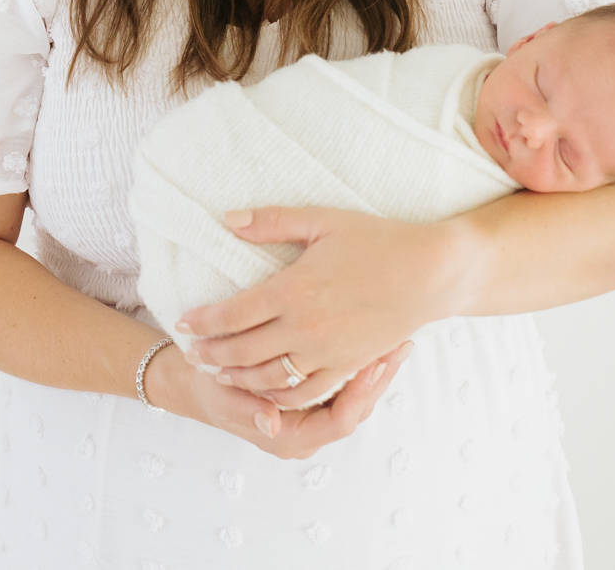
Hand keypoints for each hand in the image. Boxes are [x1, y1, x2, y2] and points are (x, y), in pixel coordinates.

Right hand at [146, 335, 410, 460]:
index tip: (375, 364)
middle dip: (378, 380)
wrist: (192, 382)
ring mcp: (312, 415)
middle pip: (357, 410)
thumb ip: (245, 411)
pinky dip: (360, 364)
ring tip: (397, 340)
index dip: (360, 394)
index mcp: (290, 438)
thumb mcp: (221, 399)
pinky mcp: (312, 396)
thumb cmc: (207, 389)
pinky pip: (345, 385)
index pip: (340, 422)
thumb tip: (269, 423)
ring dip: (375, 370)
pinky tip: (376, 339)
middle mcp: (307, 432)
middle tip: (400, 346)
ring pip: (356, 397)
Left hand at [177, 206, 473, 401]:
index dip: (203, 322)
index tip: (182, 322)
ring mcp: (327, 352)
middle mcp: (305, 327)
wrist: (432, 273)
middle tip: (191, 352)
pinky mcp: (348, 366)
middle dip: (211, 353)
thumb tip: (227, 219)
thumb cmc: (378, 240)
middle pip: (243, 351)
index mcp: (293, 290)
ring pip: (269, 377)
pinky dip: (278, 394)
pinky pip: (306, 390)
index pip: (233, 314)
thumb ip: (271, 221)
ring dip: (239, 378)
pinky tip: (265, 389)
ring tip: (219, 371)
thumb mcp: (322, 220)